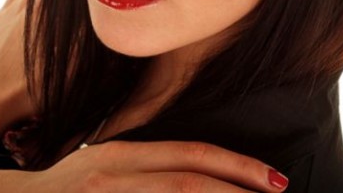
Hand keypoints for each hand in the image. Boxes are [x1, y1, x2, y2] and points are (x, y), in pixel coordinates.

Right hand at [0, 141, 288, 192]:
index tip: (272, 179)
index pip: (190, 155)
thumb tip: (194, 175)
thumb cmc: (63, 187)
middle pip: (189, 180)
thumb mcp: (105, 165)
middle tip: (278, 192)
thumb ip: (145, 165)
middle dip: (238, 189)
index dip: (235, 166)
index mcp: (123, 154)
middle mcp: (116, 172)